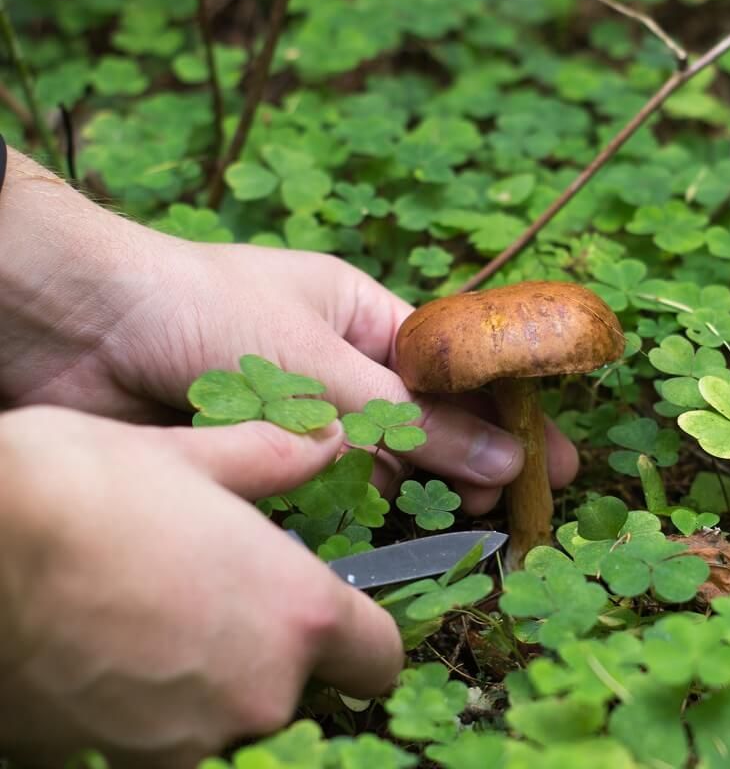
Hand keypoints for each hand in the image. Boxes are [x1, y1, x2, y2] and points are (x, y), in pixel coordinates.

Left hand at [0, 146, 578, 512]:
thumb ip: (407, 419)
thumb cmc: (198, 308)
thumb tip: (501, 457)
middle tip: (514, 505)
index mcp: (360, 315)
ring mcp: (299, 416)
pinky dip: (354, 514)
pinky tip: (386, 532)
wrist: (69, 325)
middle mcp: (337, 367)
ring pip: (378, 463)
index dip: (505, 410)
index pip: (453, 366)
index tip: (550, 458)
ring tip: (464, 520)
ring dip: (417, 489)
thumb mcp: (317, 361)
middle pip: (424, 420)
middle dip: (470, 459)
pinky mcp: (257, 460)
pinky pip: (323, 495)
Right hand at [0, 406, 403, 766]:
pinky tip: (95, 664)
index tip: (328, 625)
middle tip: (203, 605)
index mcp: (297, 613)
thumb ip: (272, 461)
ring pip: (219, 725)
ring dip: (195, 692)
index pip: (375, 658)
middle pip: (290, 694)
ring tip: (140, 630)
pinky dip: (132, 720)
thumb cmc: (81, 488)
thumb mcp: (189, 457)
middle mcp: (258, 692)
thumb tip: (326, 438)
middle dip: (260, 657)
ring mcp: (182, 743)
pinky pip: (145, 749)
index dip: (356, 640)